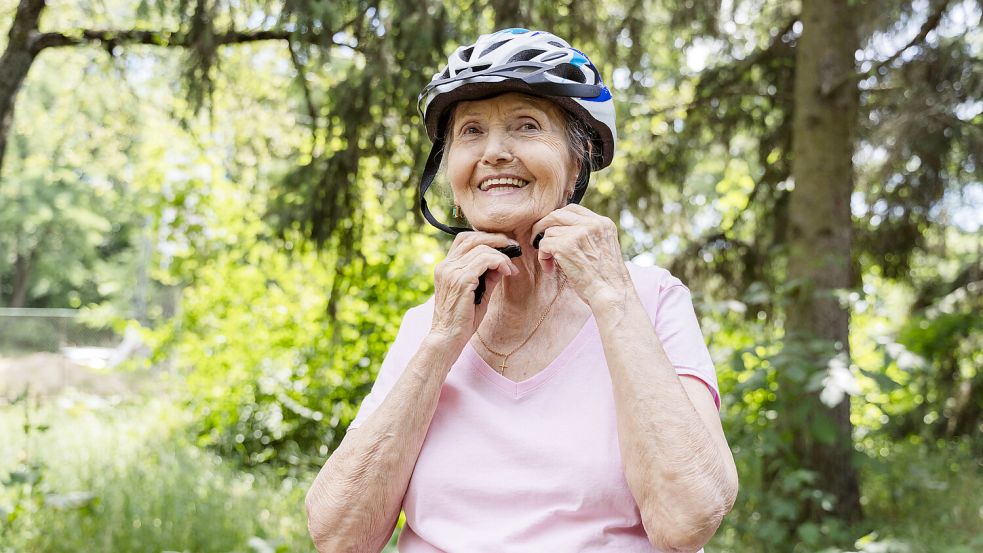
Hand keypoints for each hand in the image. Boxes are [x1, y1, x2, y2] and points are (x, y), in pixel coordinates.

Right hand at [430, 232, 518, 347]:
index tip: (505, 246)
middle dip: (497, 239)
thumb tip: (501, 263)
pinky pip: (485, 260)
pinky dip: (499, 262)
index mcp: (446, 267)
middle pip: (473, 237)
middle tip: (514, 248)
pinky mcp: (461, 280)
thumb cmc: (462, 320)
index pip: (464, 239)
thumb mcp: (477, 293)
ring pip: (482, 248)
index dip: (486, 238)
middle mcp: (446, 266)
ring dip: (502, 256)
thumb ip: (487, 276)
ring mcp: (451, 271)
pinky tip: (507, 272)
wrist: (447, 338)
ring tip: (511, 269)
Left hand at [531, 204, 631, 307]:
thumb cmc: (606, 278)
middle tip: (537, 239)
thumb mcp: (603, 247)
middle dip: (543, 226)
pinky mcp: (566, 246)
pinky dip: (542, 257)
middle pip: (557, 214)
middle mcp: (592, 224)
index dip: (558, 218)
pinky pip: (544, 244)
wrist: (612, 294)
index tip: (552, 229)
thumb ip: (589, 235)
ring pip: (549, 231)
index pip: (573, 209)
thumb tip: (564, 230)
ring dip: (545, 248)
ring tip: (551, 263)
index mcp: (603, 223)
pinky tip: (549, 268)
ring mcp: (579, 234)